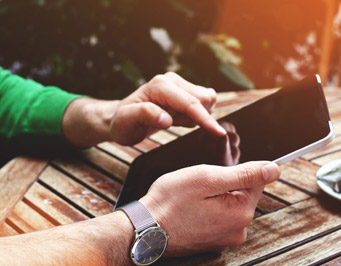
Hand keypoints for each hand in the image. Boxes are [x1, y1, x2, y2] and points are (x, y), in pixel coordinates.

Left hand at [110, 72, 225, 144]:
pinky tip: (179, 118)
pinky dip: (196, 115)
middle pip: (204, 98)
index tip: (219, 133)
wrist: (122, 119)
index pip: (190, 103)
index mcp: (160, 86)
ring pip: (207, 100)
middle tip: (176, 125)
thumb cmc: (123, 123)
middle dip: (199, 117)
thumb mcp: (126, 122)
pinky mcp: (185, 90)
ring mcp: (180, 83)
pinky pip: (204, 103)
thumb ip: (145, 116)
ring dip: (196, 116)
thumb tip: (166, 118)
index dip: (205, 119)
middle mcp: (172, 80)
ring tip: (175, 121)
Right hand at [139, 161, 280, 256]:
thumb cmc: (169, 202)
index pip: (255, 179)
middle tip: (196, 186)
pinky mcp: (213, 242)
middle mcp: (238, 230)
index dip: (233, 170)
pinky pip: (218, 217)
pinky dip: (206, 210)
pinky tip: (189, 209)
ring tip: (190, 199)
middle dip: (222, 184)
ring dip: (213, 197)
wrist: (144, 229)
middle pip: (242, 193)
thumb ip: (244, 174)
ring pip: (228, 205)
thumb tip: (274, 169)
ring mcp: (225, 238)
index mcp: (241, 212)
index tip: (212, 173)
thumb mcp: (207, 178)